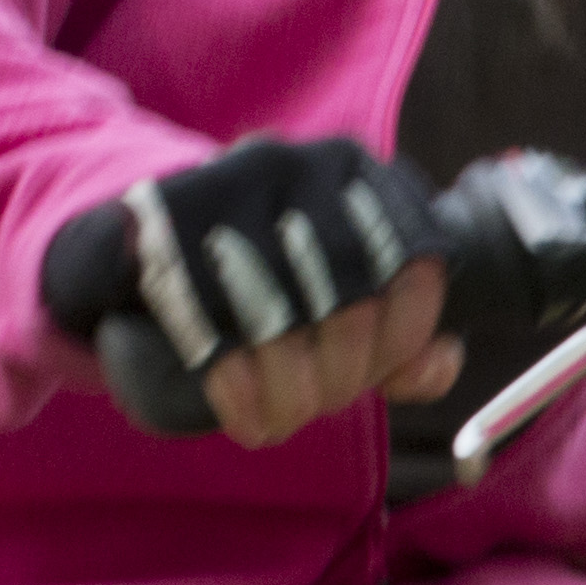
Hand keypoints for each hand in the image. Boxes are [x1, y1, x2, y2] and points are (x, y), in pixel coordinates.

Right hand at [39, 138, 461, 444]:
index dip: (403, 339)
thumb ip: (402, 337)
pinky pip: (212, 319)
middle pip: (351, 297)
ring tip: (277, 421)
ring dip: (288, 391)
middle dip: (341, 377)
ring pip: (284, 317)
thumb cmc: (269, 280)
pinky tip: (240, 414)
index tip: (374, 383)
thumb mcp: (341, 296)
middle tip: (314, 411)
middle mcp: (300, 163)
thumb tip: (443, 360)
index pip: (417, 262)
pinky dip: (234, 383)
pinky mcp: (161, 221)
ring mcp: (229, 183)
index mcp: (360, 173)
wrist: (142, 240)